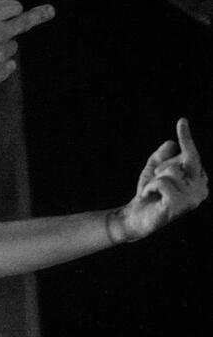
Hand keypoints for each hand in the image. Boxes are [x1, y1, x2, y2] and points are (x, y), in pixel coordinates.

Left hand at [108, 118, 208, 242]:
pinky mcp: (180, 205)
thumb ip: (163, 154)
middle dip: (162, 166)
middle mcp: (201, 189)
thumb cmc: (148, 192)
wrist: (136, 215)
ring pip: (171, 171)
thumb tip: (172, 142)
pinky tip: (150, 197)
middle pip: (183, 160)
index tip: (181, 120)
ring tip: (153, 192)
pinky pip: (162, 182)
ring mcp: (193, 199)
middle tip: (154, 182)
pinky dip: (150, 186)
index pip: (192, 154)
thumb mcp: (154, 168)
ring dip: (154, 179)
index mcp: (198, 180)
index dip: (186, 137)